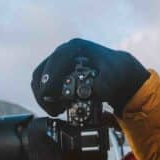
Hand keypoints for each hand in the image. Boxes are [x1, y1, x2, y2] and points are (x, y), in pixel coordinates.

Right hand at [31, 38, 149, 116]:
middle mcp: (63, 52)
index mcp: (75, 48)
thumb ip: (102, 85)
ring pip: (40, 80)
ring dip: (44, 97)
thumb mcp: (113, 79)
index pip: (54, 62)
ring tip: (58, 111)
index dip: (49, 80)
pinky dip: (47, 97)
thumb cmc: (115, 73)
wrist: (119, 72)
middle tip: (55, 110)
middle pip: (42, 73)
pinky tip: (58, 106)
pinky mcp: (56, 73)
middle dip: (44, 94)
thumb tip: (90, 93)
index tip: (50, 97)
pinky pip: (44, 85)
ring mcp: (58, 62)